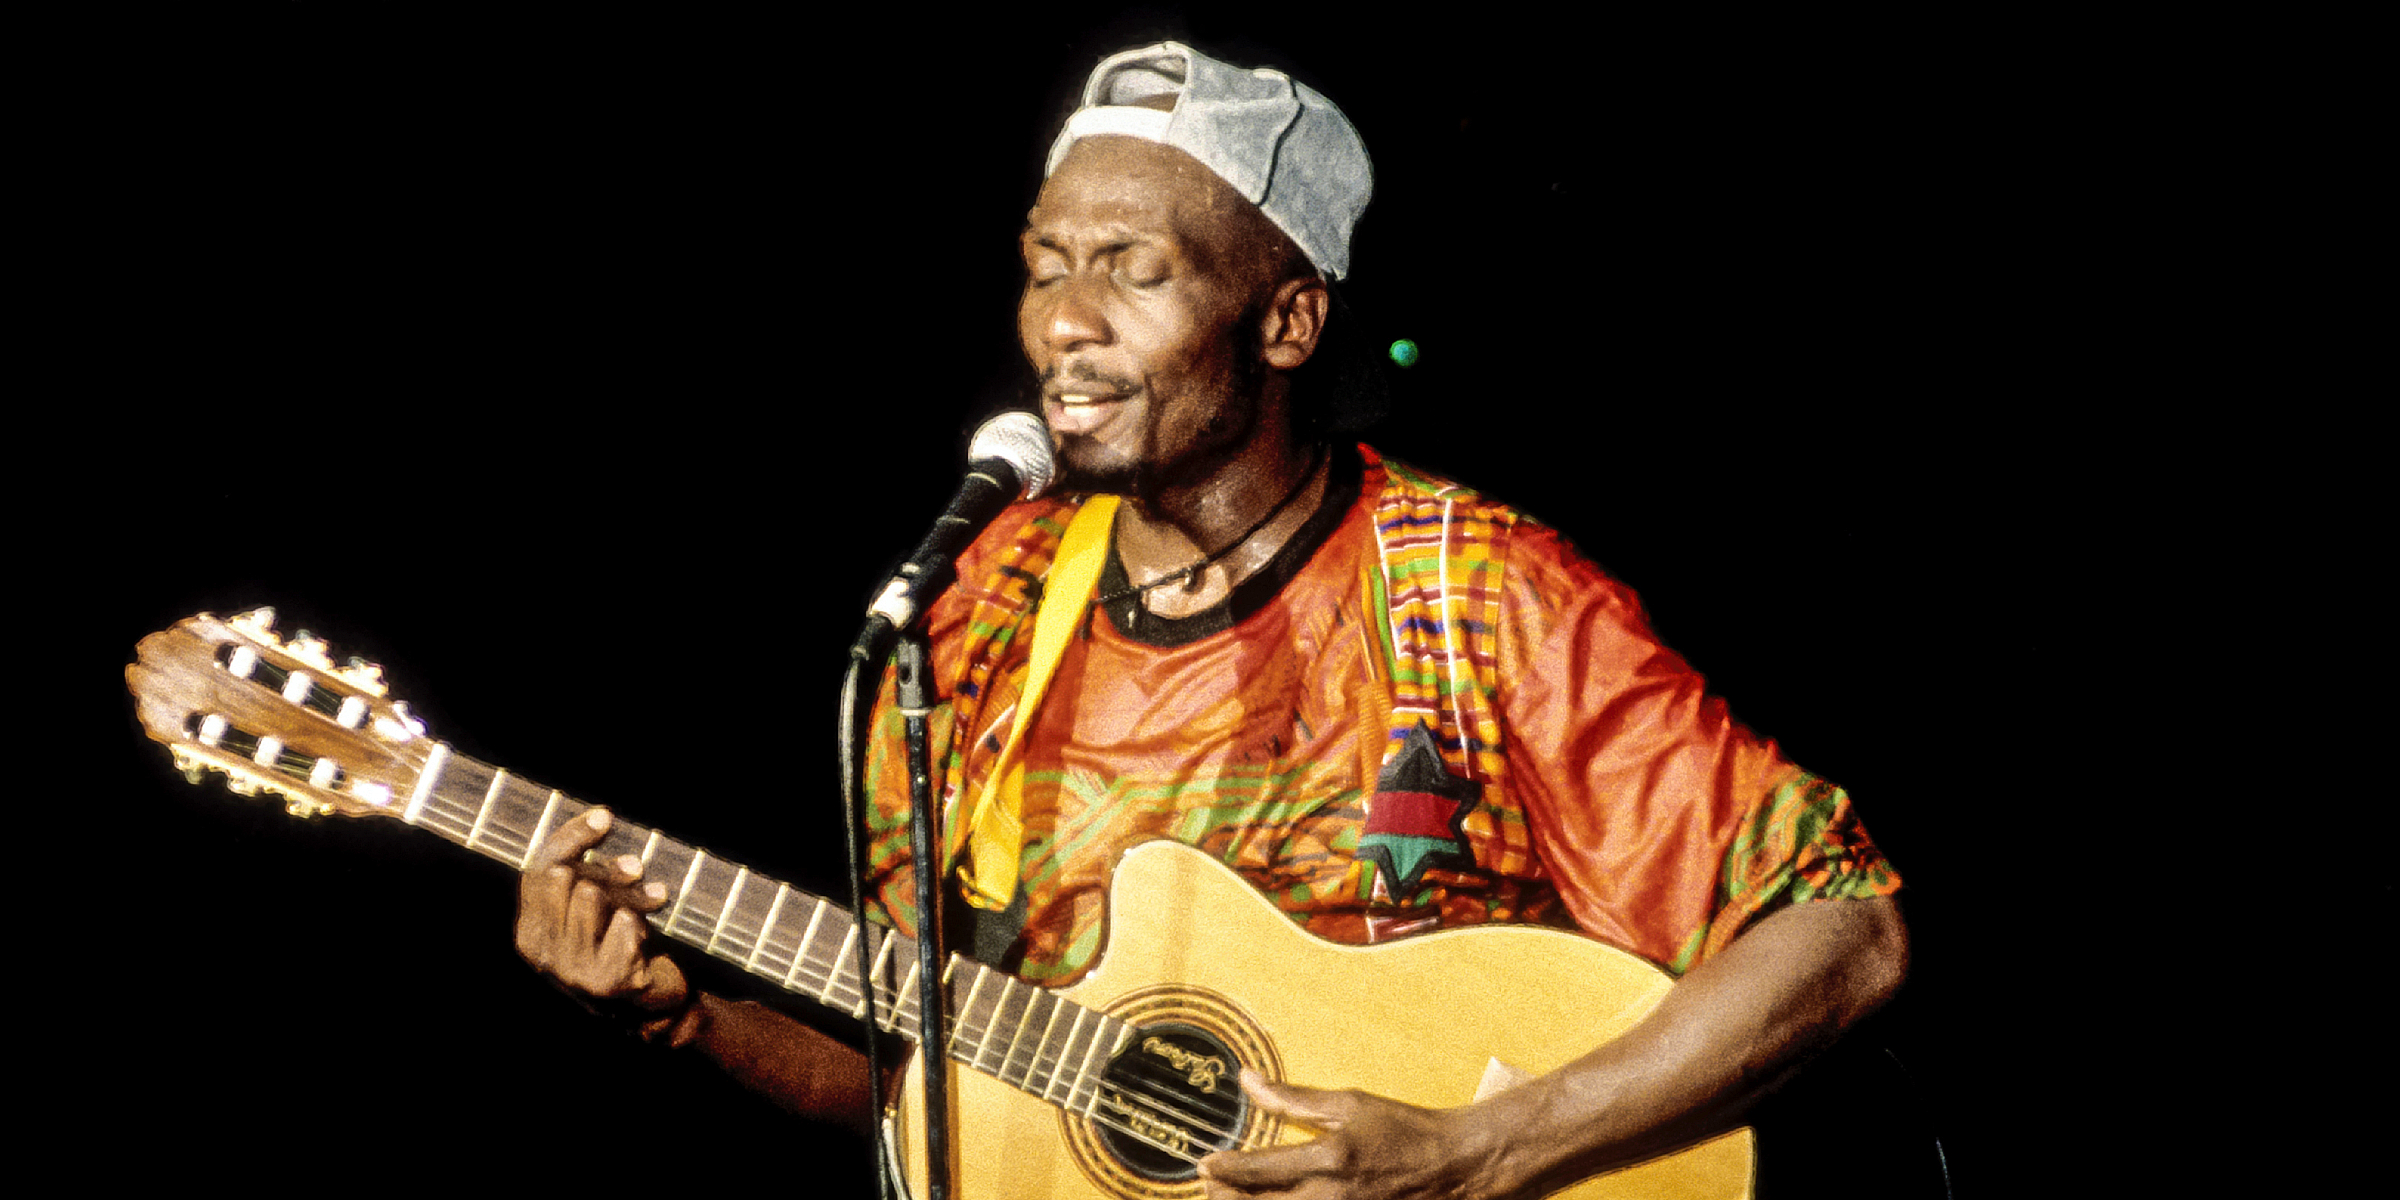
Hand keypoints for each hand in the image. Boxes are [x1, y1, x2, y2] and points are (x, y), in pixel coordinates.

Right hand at [513, 807, 692, 1039]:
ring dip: (631, 894)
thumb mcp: (598, 903)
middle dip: (607, 869)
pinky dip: (639, 923)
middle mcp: (540, 951)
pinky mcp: (602, 983)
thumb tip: (600, 817)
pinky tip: (647, 935)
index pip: (541, 866)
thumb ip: (585, 869)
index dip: (573, 836)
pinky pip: (622, 926)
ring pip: (593, 897)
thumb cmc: (623, 943)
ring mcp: (568, 970)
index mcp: (531, 928)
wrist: (653, 1003)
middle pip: (568, 877)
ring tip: (652, 903)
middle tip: (636, 872)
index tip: (606, 816)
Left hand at [1197, 1070, 1509, 1199]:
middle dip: (1225, 1195)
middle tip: (1209, 1182)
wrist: (1456, 1165)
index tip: (1206, 1162)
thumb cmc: (1407, 1130)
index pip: (1257, 1170)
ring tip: (1230, 1197)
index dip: (1224, 1169)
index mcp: (1329, 1159)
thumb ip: (1293, 1098)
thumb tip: (1249, 1081)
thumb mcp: (1349, 1103)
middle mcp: (1331, 1197)